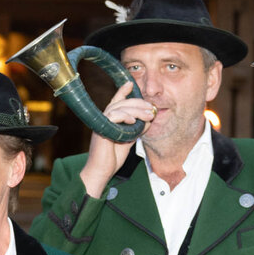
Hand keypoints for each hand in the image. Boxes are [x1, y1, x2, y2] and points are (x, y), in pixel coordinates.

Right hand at [77, 82, 153, 197]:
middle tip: (152, 108)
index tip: (130, 83)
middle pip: (121, 103)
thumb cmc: (112, 158)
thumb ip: (137, 129)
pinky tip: (134, 121)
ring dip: (136, 110)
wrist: (101, 171)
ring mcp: (102, 124)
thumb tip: (149, 120)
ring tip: (149, 115)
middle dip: (138, 103)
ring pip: (119, 108)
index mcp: (110, 121)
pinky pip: (113, 117)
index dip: (122, 91)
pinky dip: (124, 116)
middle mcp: (104, 119)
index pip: (116, 102)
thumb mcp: (129, 140)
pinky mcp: (101, 130)